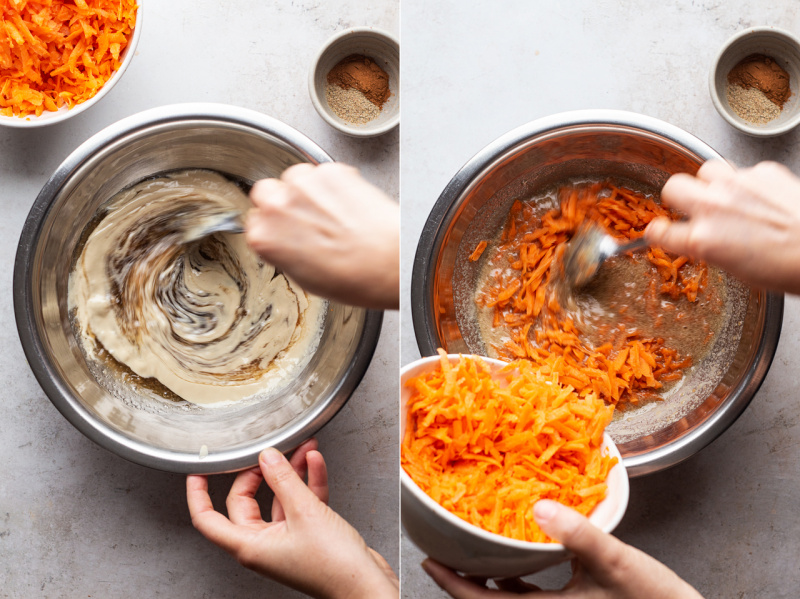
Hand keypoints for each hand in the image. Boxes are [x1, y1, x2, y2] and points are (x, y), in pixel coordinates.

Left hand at [186, 439, 397, 598]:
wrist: (365, 584)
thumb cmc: (334, 567)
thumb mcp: (305, 512)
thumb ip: (283, 480)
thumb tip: (268, 457)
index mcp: (250, 546)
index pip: (207, 519)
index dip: (198, 494)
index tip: (198, 471)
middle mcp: (264, 545)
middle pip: (245, 502)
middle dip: (258, 473)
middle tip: (267, 453)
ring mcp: (286, 540)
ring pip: (278, 499)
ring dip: (290, 473)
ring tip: (301, 449)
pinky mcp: (307, 535)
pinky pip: (300, 503)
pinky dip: (307, 483)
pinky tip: (314, 464)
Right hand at [246, 162, 398, 308]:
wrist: (391, 263)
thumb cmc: (355, 278)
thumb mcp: (305, 278)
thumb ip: (284, 251)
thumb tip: (287, 241)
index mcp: (264, 237)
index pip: (254, 221)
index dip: (274, 225)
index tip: (288, 231)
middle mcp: (278, 206)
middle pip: (266, 192)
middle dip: (284, 202)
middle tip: (308, 219)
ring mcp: (304, 184)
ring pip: (296, 177)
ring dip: (309, 190)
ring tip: (334, 213)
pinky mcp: (331, 170)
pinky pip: (325, 171)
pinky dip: (336, 183)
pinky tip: (349, 205)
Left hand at [421, 500, 701, 598]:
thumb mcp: (616, 564)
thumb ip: (578, 534)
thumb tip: (540, 506)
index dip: (451, 584)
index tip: (428, 561)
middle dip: (464, 582)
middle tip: (444, 553)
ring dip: (489, 582)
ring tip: (474, 552)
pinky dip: (518, 583)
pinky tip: (520, 563)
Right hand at [646, 160, 799, 294]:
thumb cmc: (788, 268)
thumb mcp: (737, 269)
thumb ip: (712, 248)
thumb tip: (705, 239)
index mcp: (702, 240)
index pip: (659, 233)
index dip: (657, 233)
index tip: (658, 232)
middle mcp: (713, 207)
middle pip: (673, 186)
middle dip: (677, 196)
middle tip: (688, 205)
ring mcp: (737, 184)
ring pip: (706, 170)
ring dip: (710, 182)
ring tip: (726, 195)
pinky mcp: (762, 170)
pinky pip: (744, 170)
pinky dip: (748, 182)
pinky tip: (761, 196)